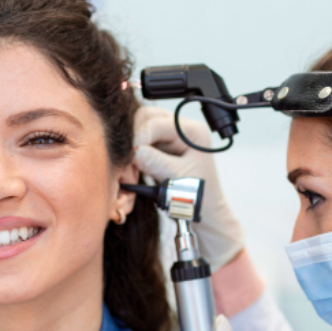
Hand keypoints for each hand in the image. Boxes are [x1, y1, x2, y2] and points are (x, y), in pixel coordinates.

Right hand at [133, 106, 244, 268]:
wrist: (205, 213)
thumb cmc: (198, 197)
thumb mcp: (177, 178)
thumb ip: (154, 162)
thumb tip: (131, 152)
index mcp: (192, 131)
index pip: (156, 123)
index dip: (137, 137)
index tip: (126, 156)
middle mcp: (181, 128)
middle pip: (146, 118)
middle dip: (133, 138)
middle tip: (127, 162)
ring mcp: (170, 137)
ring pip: (140, 129)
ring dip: (132, 147)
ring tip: (131, 170)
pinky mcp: (161, 147)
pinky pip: (141, 143)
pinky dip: (134, 155)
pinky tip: (133, 170)